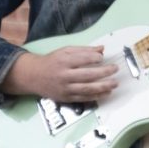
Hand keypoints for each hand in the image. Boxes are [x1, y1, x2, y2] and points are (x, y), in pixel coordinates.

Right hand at [2, 45, 118, 101]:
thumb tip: (102, 49)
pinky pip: (83, 98)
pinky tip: (106, 93)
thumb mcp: (66, 51)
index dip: (95, 58)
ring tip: (115, 83)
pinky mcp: (65, 98)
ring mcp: (65, 88)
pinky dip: (96, 96)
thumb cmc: (52, 61)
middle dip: (104, 72)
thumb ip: (84, 50)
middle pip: (88, 75)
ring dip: (103, 87)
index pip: (83, 59)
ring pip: (87, 89)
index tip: (103, 57)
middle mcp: (64, 76)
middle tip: (115, 69)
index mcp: (64, 61)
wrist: (33, 76)